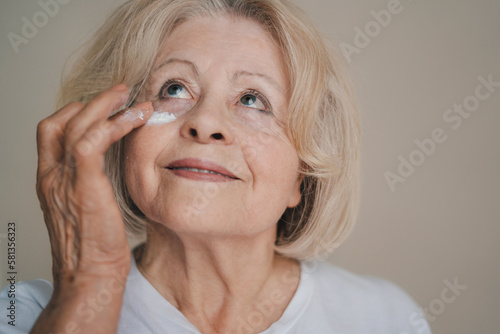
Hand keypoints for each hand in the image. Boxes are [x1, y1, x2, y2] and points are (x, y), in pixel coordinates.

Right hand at [35, 84, 152, 284]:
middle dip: (90, 102)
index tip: (104, 106)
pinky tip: (135, 118)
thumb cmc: (96, 249)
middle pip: (59, 121)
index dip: (76, 113)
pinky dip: (115, 123)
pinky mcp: (83, 184)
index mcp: (51, 181)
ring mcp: (63, 179)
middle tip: (119, 92)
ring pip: (76, 124)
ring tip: (131, 97)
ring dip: (106, 105)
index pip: (51, 133)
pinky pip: (93, 140)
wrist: (91, 277)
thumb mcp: (88, 209)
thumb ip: (91, 185)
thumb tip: (112, 169)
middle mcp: (51, 176)